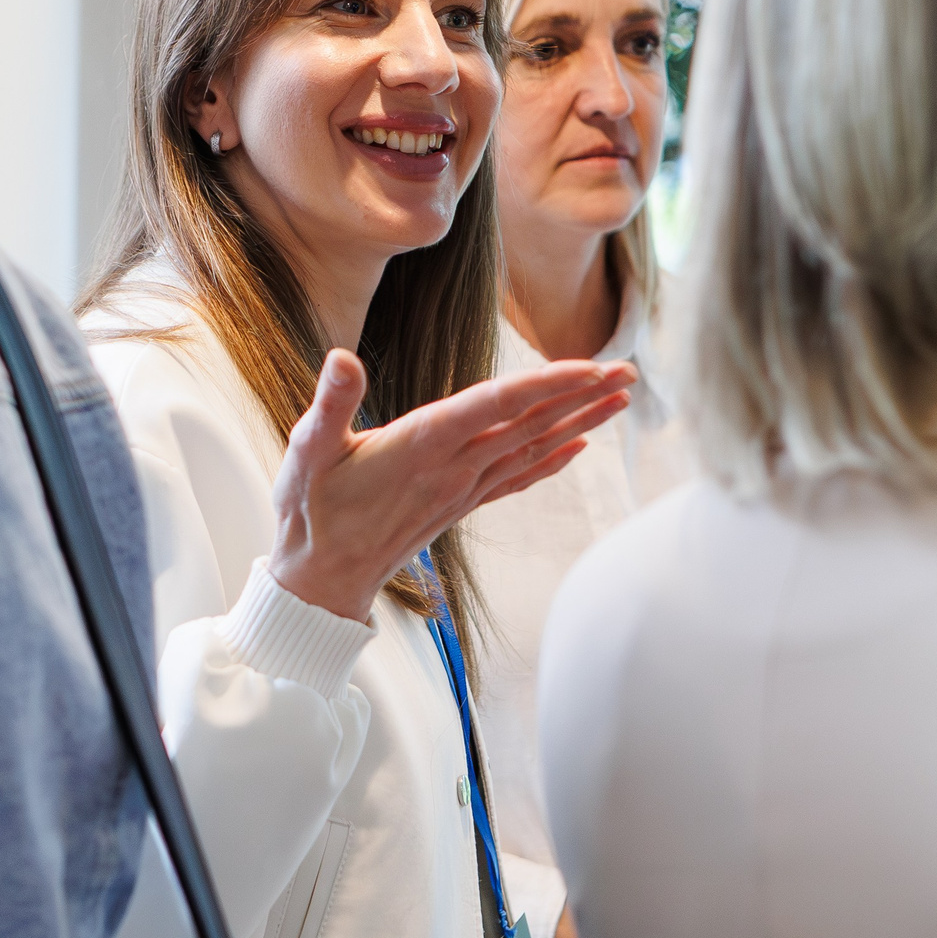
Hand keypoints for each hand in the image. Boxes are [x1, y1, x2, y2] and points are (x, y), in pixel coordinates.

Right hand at [268, 349, 635, 622]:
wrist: (319, 580)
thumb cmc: (310, 512)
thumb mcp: (306, 452)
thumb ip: (331, 404)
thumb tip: (342, 357)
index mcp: (421, 444)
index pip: (495, 404)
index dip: (545, 383)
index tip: (589, 366)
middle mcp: (452, 467)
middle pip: (529, 423)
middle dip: (581, 395)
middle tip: (629, 370)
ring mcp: (460, 488)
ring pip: (532, 448)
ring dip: (579, 421)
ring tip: (620, 398)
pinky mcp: (459, 504)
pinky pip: (516, 478)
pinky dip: (552, 461)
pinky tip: (578, 448)